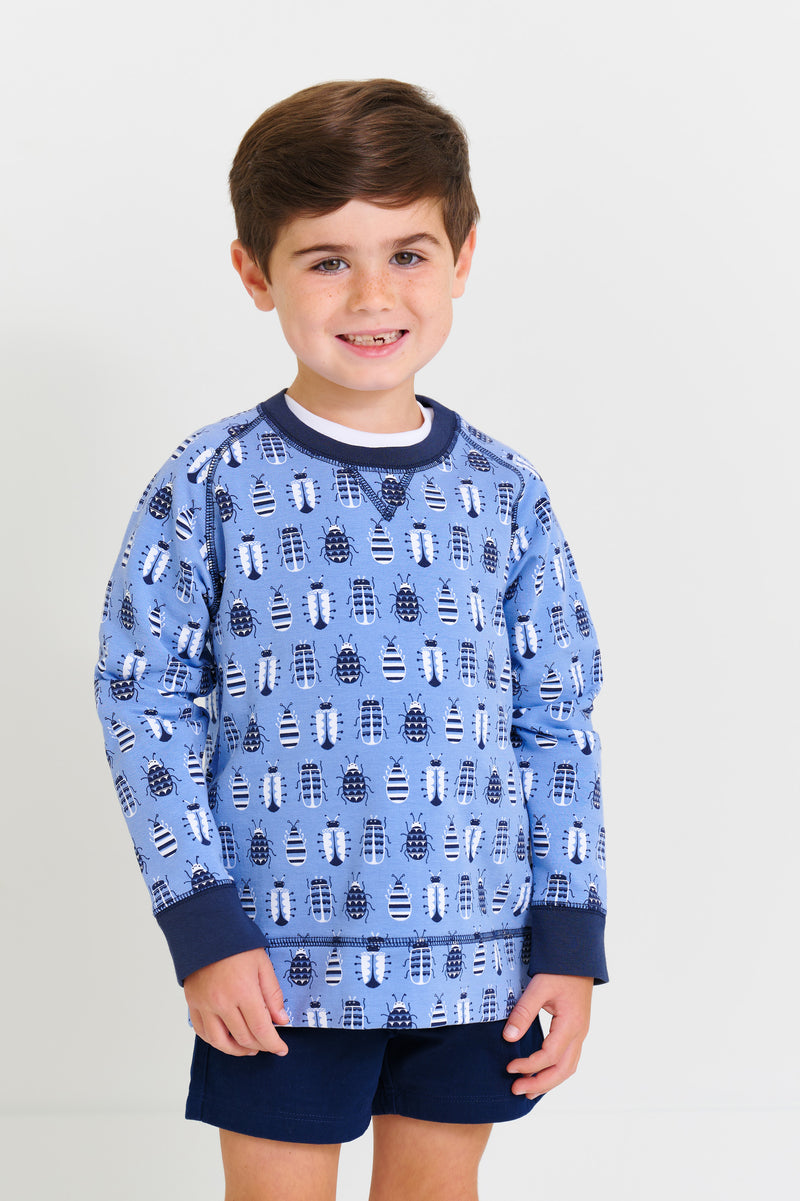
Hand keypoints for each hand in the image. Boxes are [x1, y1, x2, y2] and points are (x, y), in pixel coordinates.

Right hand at [184, 947, 290, 1057]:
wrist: (206, 929)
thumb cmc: (236, 944)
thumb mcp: (262, 964)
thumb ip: (272, 994)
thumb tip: (281, 1020)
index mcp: (243, 991)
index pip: (261, 1029)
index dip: (273, 1043)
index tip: (281, 1049)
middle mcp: (222, 1003)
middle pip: (243, 1038)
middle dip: (260, 1045)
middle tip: (268, 1044)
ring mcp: (204, 1005)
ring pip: (220, 1042)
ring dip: (237, 1050)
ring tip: (249, 1048)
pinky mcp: (193, 1004)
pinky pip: (202, 1032)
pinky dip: (215, 1041)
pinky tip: (227, 1039)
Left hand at [502, 973, 592, 1097]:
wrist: (578, 956)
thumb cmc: (559, 969)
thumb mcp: (538, 987)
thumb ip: (523, 1012)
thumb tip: (509, 1038)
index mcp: (571, 1024)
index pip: (549, 1056)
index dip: (529, 1066)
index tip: (509, 1068)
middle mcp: (579, 1033)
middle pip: (563, 1070)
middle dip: (540, 1083)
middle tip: (517, 1090)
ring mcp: (580, 1032)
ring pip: (569, 1067)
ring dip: (549, 1081)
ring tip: (528, 1091)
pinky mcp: (576, 1029)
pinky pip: (569, 1058)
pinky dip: (556, 1071)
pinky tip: (542, 1073)